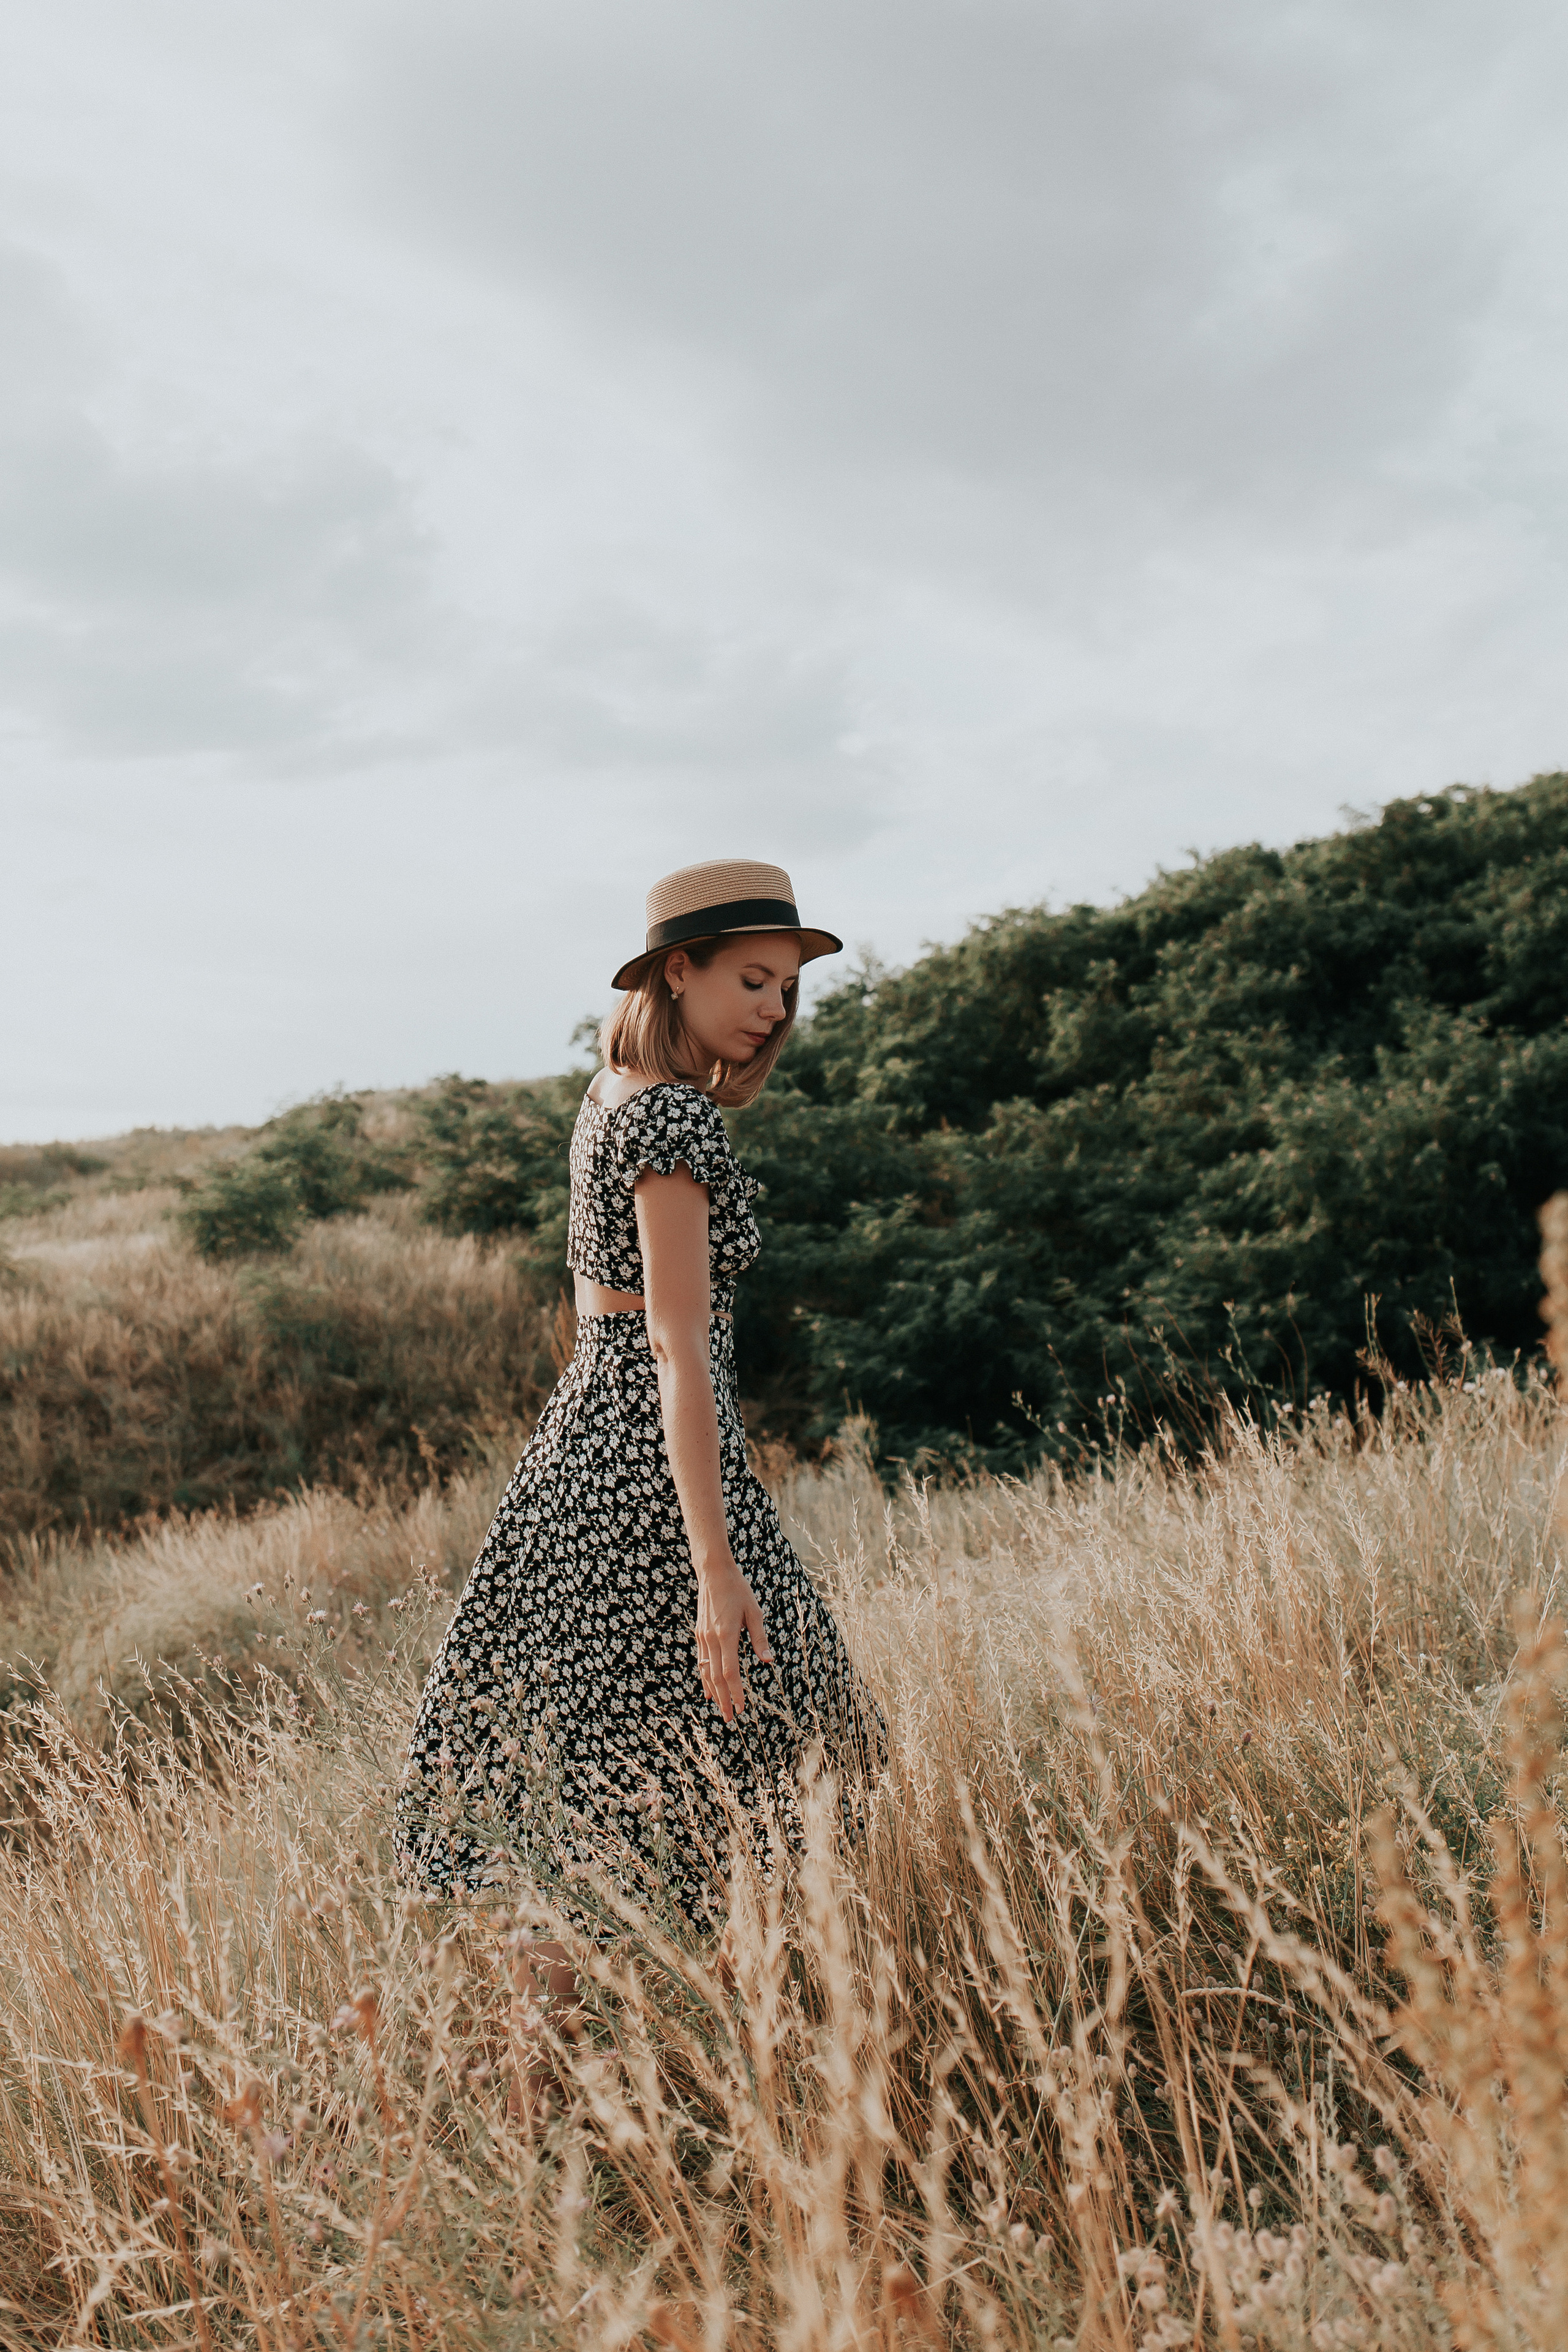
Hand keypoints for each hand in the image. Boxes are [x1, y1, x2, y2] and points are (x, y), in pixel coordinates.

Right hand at [694, 1563, 772, 1720]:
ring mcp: (703, 1637)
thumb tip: (768, 1661)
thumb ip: (759, 1638)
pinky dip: (704, 1677)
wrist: (713, 1572)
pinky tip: (708, 1689)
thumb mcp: (754, 1612)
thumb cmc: (738, 1590)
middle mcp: (712, 1639)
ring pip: (706, 1671)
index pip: (730, 1672)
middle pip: (716, 1677)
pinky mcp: (699, 1634)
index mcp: (727, 1635)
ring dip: (713, 1692)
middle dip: (724, 1699)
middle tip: (730, 1718)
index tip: (742, 1708)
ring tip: (720, 1708)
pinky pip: (701, 1661)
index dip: (736, 1693)